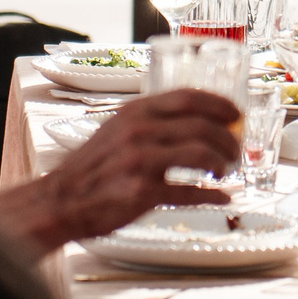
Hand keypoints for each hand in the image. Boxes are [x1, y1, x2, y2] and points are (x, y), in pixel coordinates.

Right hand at [30, 86, 242, 245]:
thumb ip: (151, 121)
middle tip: (235, 150)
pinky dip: (212, 196)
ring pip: (200, 154)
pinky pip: (189, 191)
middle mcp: (139, 131)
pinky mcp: (142, 192)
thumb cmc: (92, 168)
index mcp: (135, 112)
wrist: (61, 201)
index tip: (236, 114)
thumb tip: (195, 121)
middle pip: (201, 126)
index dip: (219, 104)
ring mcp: (140, 161)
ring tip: (225, 170)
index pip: (188, 97)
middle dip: (228, 138)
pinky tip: (222, 198)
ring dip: (222, 163)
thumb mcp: (118, 129)